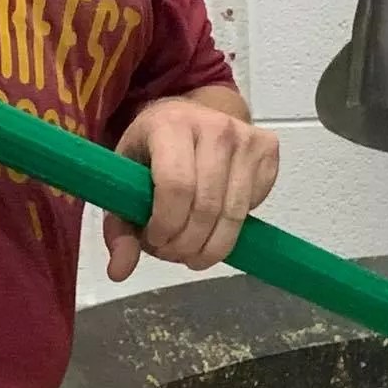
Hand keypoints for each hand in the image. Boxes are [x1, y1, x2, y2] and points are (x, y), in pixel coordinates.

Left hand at [104, 92, 279, 282]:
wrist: (191, 116)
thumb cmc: (153, 149)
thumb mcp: (125, 180)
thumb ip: (118, 228)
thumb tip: (119, 271)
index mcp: (170, 124)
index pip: (176, 185)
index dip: (166, 224)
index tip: (154, 239)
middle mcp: (214, 125)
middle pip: (207, 206)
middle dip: (187, 244)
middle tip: (171, 252)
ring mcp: (246, 136)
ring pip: (234, 213)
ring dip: (211, 246)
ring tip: (190, 249)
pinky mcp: (268, 149)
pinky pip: (253, 206)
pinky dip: (233, 227)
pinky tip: (215, 220)